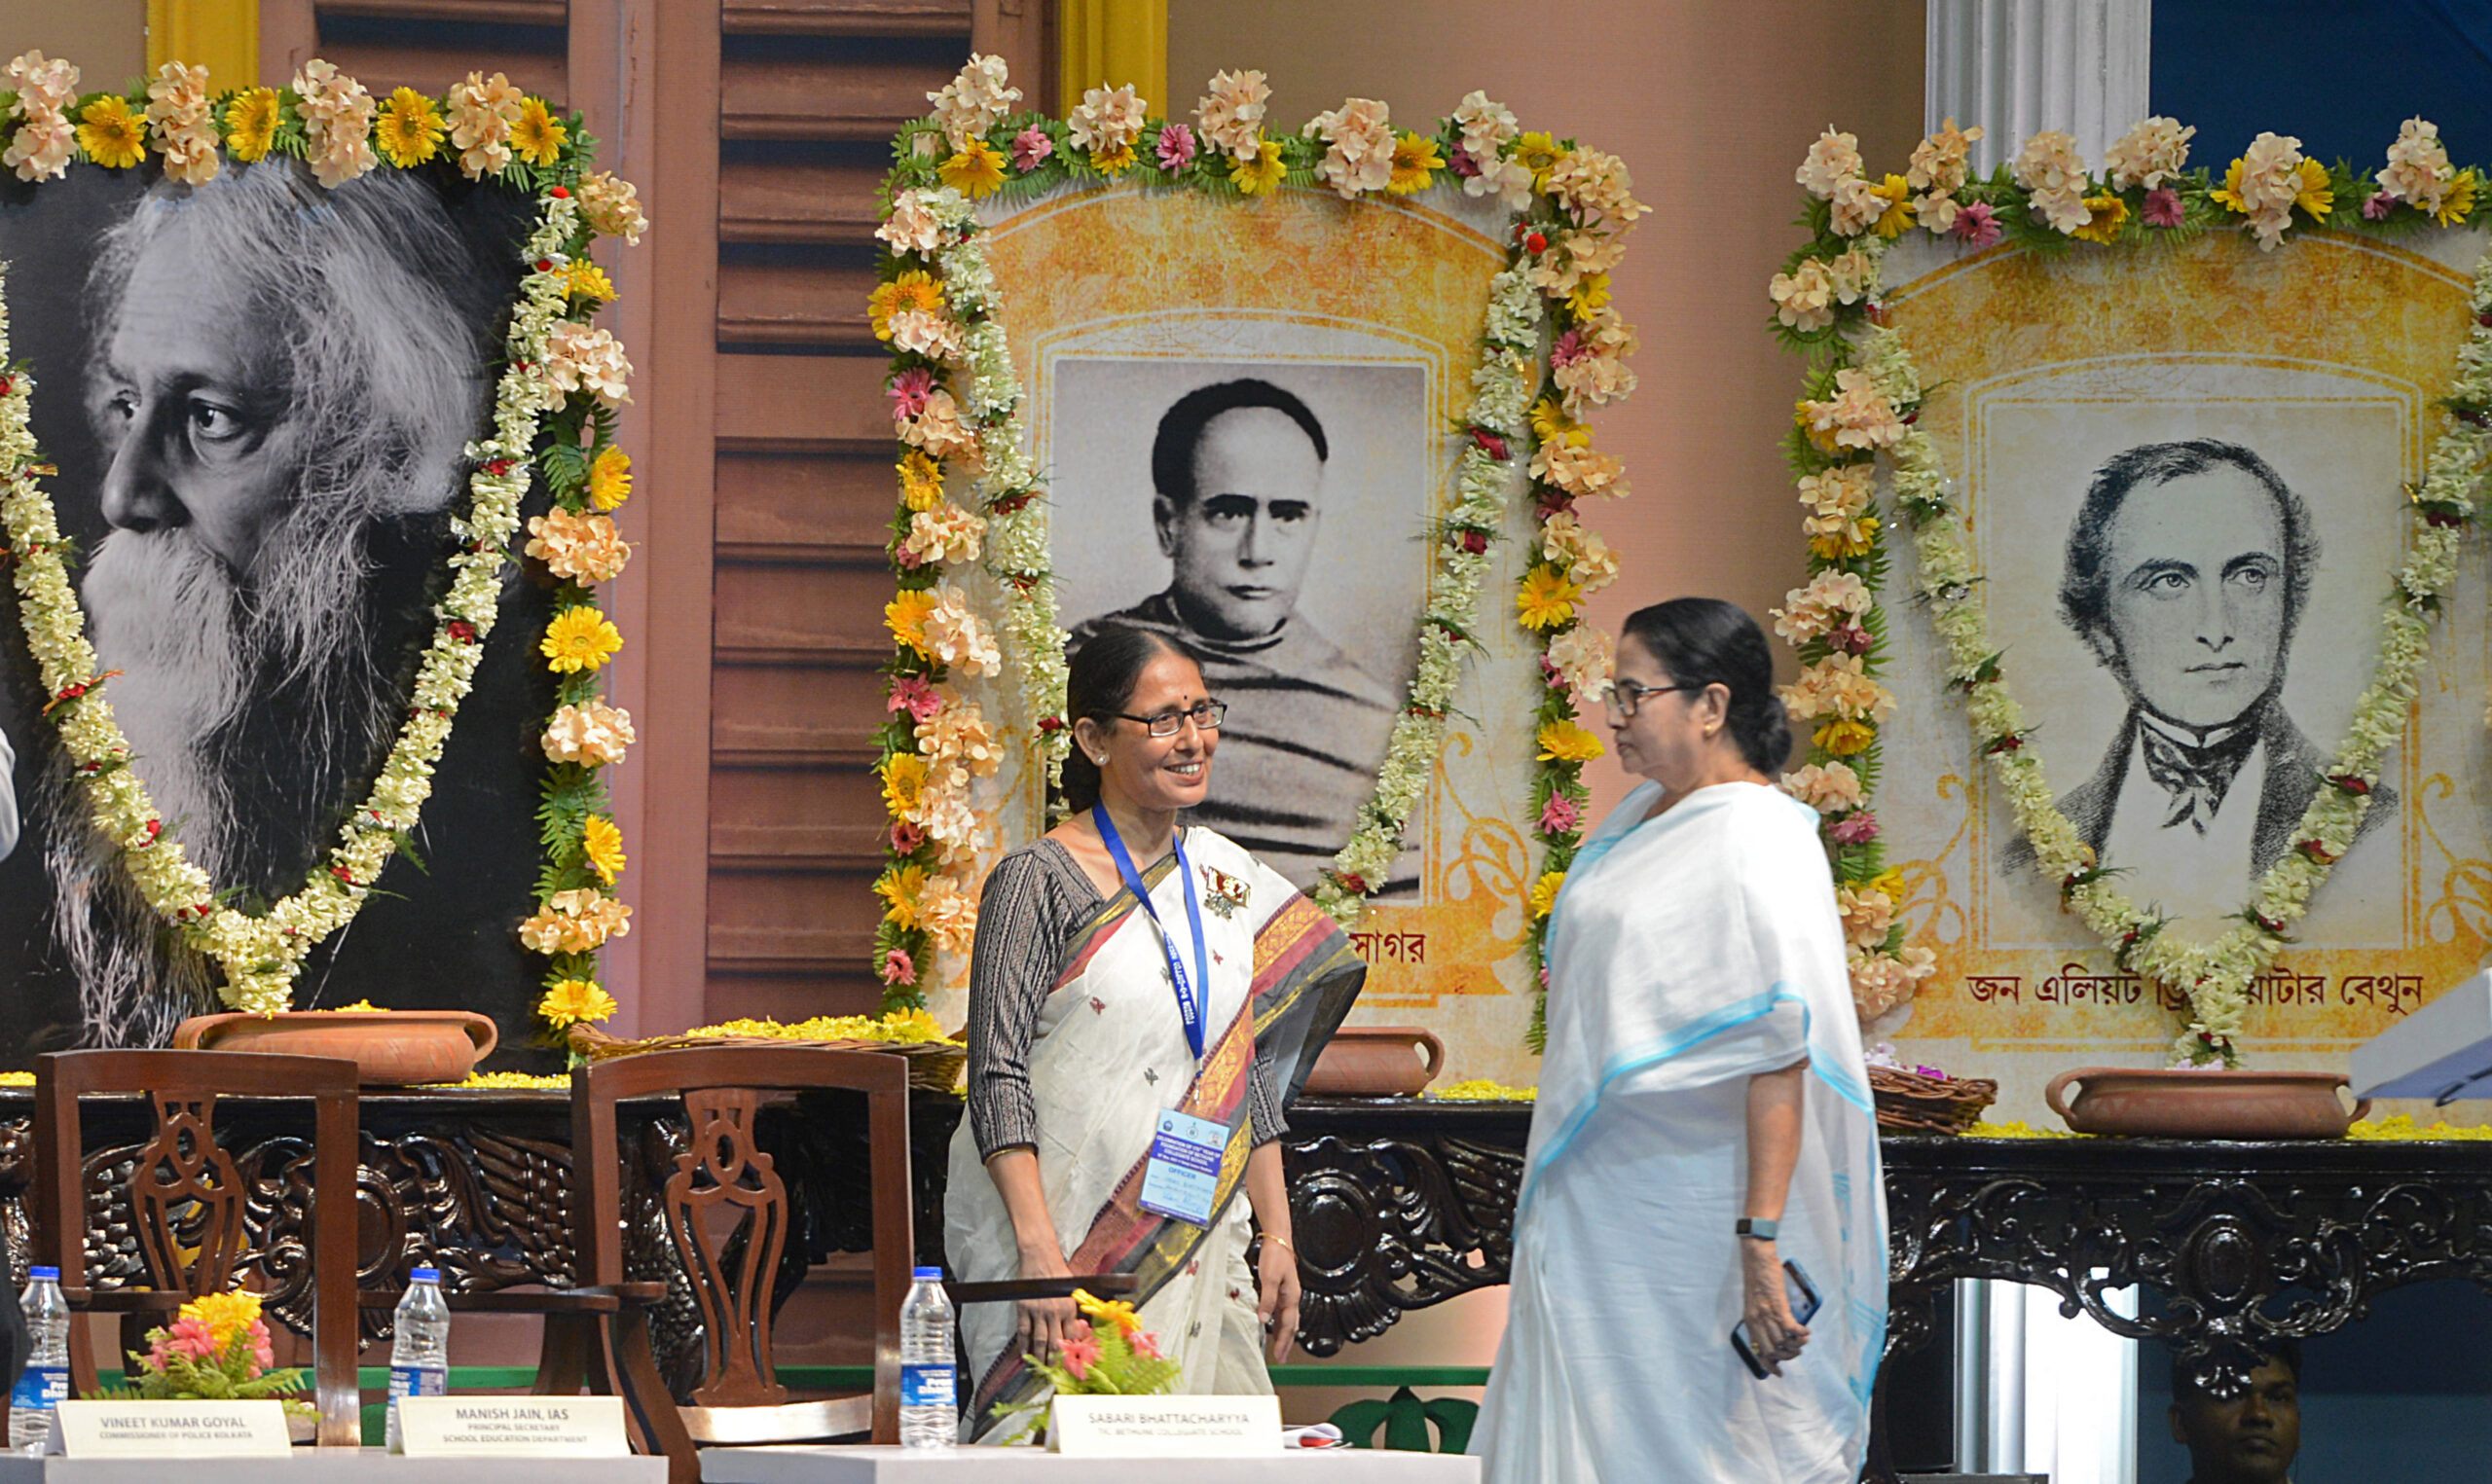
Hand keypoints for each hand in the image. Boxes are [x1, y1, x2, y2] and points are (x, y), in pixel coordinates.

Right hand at [1014, 1240, 1076, 1362]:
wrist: (1040, 1258)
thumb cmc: (1059, 1273)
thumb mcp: (1073, 1291)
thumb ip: (1075, 1310)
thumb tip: (1078, 1330)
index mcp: (1069, 1308)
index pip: (1071, 1336)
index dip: (1071, 1351)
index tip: (1071, 1364)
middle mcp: (1055, 1312)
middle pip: (1055, 1342)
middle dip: (1055, 1359)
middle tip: (1055, 1372)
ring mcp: (1038, 1311)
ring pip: (1039, 1340)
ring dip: (1040, 1356)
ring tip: (1041, 1368)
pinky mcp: (1024, 1309)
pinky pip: (1023, 1331)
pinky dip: (1023, 1345)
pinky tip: (1024, 1354)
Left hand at [1255, 1232, 1301, 1363]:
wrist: (1279, 1241)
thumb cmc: (1275, 1257)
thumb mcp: (1269, 1278)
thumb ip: (1267, 1299)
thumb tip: (1264, 1320)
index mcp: (1291, 1297)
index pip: (1288, 1325)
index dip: (1283, 1342)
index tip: (1279, 1356)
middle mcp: (1292, 1298)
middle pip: (1291, 1326)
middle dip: (1287, 1343)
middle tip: (1281, 1358)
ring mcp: (1288, 1294)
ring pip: (1289, 1320)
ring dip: (1284, 1334)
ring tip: (1280, 1347)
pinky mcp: (1283, 1290)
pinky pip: (1284, 1312)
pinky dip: (1281, 1323)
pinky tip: (1274, 1326)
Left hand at [1739, 1239, 1807, 1376]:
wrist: (1757, 1258)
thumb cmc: (1757, 1278)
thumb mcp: (1754, 1302)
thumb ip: (1761, 1318)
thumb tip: (1775, 1333)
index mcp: (1750, 1321)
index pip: (1757, 1351)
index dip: (1769, 1365)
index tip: (1779, 1373)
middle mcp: (1757, 1321)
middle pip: (1772, 1351)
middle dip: (1787, 1357)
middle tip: (1797, 1351)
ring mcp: (1767, 1314)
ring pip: (1783, 1342)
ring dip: (1797, 1345)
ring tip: (1804, 1340)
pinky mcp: (1778, 1306)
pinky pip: (1791, 1328)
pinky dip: (1801, 1334)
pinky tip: (1806, 1331)